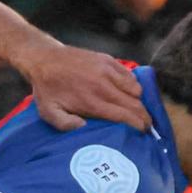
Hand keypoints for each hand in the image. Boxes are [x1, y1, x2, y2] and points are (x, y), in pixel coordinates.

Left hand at [16, 40, 148, 131]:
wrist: (44, 59)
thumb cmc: (48, 90)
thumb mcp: (49, 112)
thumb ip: (66, 125)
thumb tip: (85, 128)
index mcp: (92, 101)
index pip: (125, 116)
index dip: (138, 126)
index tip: (143, 133)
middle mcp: (103, 85)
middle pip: (135, 104)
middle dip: (145, 117)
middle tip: (147, 126)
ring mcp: (107, 70)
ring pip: (136, 89)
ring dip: (139, 101)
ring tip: (135, 109)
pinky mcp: (108, 60)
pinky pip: (130, 75)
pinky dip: (133, 86)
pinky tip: (127, 93)